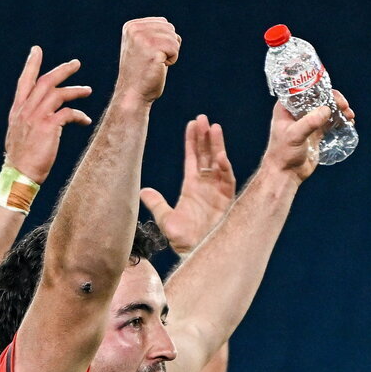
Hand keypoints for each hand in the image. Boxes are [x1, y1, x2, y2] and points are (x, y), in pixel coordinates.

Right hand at [4, 46, 92, 183]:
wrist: (19, 175)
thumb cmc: (21, 161)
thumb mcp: (18, 136)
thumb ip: (26, 122)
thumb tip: (36, 119)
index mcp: (18, 111)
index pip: (25, 82)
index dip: (31, 65)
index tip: (36, 50)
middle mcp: (26, 110)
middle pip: (46, 81)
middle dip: (62, 70)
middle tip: (76, 63)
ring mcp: (37, 117)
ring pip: (59, 94)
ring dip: (75, 90)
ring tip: (87, 90)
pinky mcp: (49, 126)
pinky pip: (69, 113)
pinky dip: (79, 114)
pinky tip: (86, 120)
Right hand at [114, 17, 180, 104]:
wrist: (132, 96)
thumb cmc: (141, 75)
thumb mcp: (143, 48)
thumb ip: (153, 35)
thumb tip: (171, 30)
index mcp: (131, 26)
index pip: (162, 22)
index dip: (162, 41)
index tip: (148, 55)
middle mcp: (135, 29)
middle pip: (170, 28)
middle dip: (168, 46)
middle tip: (153, 62)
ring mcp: (143, 38)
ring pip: (174, 38)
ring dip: (170, 54)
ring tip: (155, 65)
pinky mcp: (153, 49)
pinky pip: (175, 48)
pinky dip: (172, 60)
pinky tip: (159, 68)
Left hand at [140, 114, 235, 254]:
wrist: (197, 253)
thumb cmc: (182, 240)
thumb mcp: (166, 220)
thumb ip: (157, 204)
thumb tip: (143, 191)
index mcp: (191, 187)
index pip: (192, 158)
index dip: (192, 141)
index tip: (192, 124)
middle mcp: (205, 186)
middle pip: (206, 155)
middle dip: (205, 137)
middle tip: (203, 118)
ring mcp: (217, 191)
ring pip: (217, 163)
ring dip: (216, 146)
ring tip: (214, 127)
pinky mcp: (227, 200)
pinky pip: (226, 179)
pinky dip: (224, 167)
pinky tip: (219, 156)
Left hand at [261, 89, 355, 182]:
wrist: (286, 174)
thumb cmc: (283, 154)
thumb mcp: (294, 135)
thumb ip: (310, 122)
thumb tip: (327, 110)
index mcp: (287, 107)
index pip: (305, 89)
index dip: (320, 88)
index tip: (332, 94)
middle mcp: (297, 112)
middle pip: (319, 97)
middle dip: (334, 99)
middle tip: (344, 106)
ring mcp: (307, 121)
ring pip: (327, 108)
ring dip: (339, 109)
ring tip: (349, 115)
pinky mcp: (316, 132)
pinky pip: (330, 121)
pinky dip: (340, 119)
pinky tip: (348, 121)